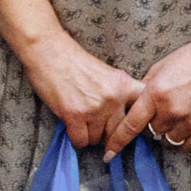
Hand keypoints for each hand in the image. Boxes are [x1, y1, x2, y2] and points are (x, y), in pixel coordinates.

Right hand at [20, 27, 145, 150]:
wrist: (47, 49)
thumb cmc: (73, 60)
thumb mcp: (107, 73)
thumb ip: (119, 92)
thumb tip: (125, 118)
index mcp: (123, 85)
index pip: (144, 112)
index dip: (140, 124)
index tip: (135, 130)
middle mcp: (113, 98)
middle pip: (119, 133)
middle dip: (108, 134)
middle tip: (99, 128)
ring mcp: (94, 108)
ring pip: (99, 139)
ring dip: (90, 135)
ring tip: (82, 123)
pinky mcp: (74, 115)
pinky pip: (81, 141)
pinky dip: (77, 139)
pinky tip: (72, 128)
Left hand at [104, 28, 190, 158]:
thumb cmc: (188, 60)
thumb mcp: (157, 70)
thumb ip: (143, 90)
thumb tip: (131, 107)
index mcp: (155, 94)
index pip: (132, 124)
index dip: (118, 140)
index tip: (109, 153)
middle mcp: (172, 111)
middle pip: (151, 133)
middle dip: (150, 125)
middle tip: (157, 113)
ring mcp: (190, 121)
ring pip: (168, 141)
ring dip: (167, 133)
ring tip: (173, 117)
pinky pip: (188, 147)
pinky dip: (183, 141)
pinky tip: (184, 128)